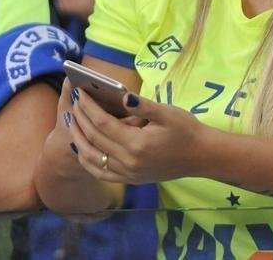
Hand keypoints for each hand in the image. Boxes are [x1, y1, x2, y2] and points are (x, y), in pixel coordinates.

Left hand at [68, 89, 206, 185]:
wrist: (200, 156)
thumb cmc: (185, 130)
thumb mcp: (168, 113)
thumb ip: (143, 106)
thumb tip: (123, 96)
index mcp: (137, 143)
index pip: (103, 124)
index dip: (88, 108)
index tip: (79, 94)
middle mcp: (128, 161)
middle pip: (94, 139)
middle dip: (80, 119)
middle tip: (72, 102)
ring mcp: (127, 173)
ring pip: (92, 157)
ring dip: (78, 139)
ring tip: (72, 122)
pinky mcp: (129, 179)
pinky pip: (100, 172)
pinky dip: (87, 160)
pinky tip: (81, 147)